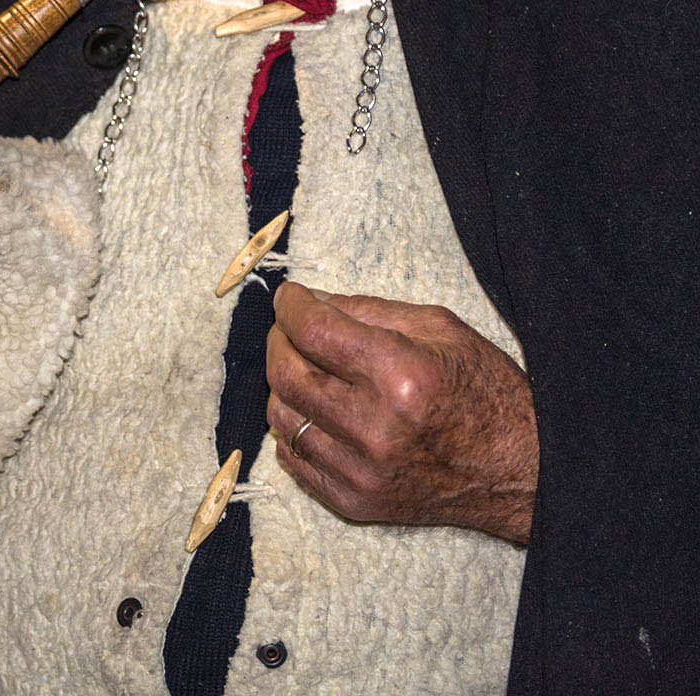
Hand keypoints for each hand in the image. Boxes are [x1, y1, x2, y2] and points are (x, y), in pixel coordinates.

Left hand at [266, 281, 537, 543]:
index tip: (290, 297)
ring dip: (284, 383)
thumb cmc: (484, 389)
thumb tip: (310, 302)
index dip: (291, 306)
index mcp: (399, 375)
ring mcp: (361, 472)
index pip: (313, 331)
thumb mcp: (438, 328)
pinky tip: (316, 409)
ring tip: (306, 367)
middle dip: (280, 339)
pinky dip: (294, 426)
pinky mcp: (355, 502)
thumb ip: (368, 310)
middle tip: (291, 327)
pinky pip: (293, 458)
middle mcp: (375, 428)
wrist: (520, 470)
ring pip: (280, 416)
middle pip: (286, 373)